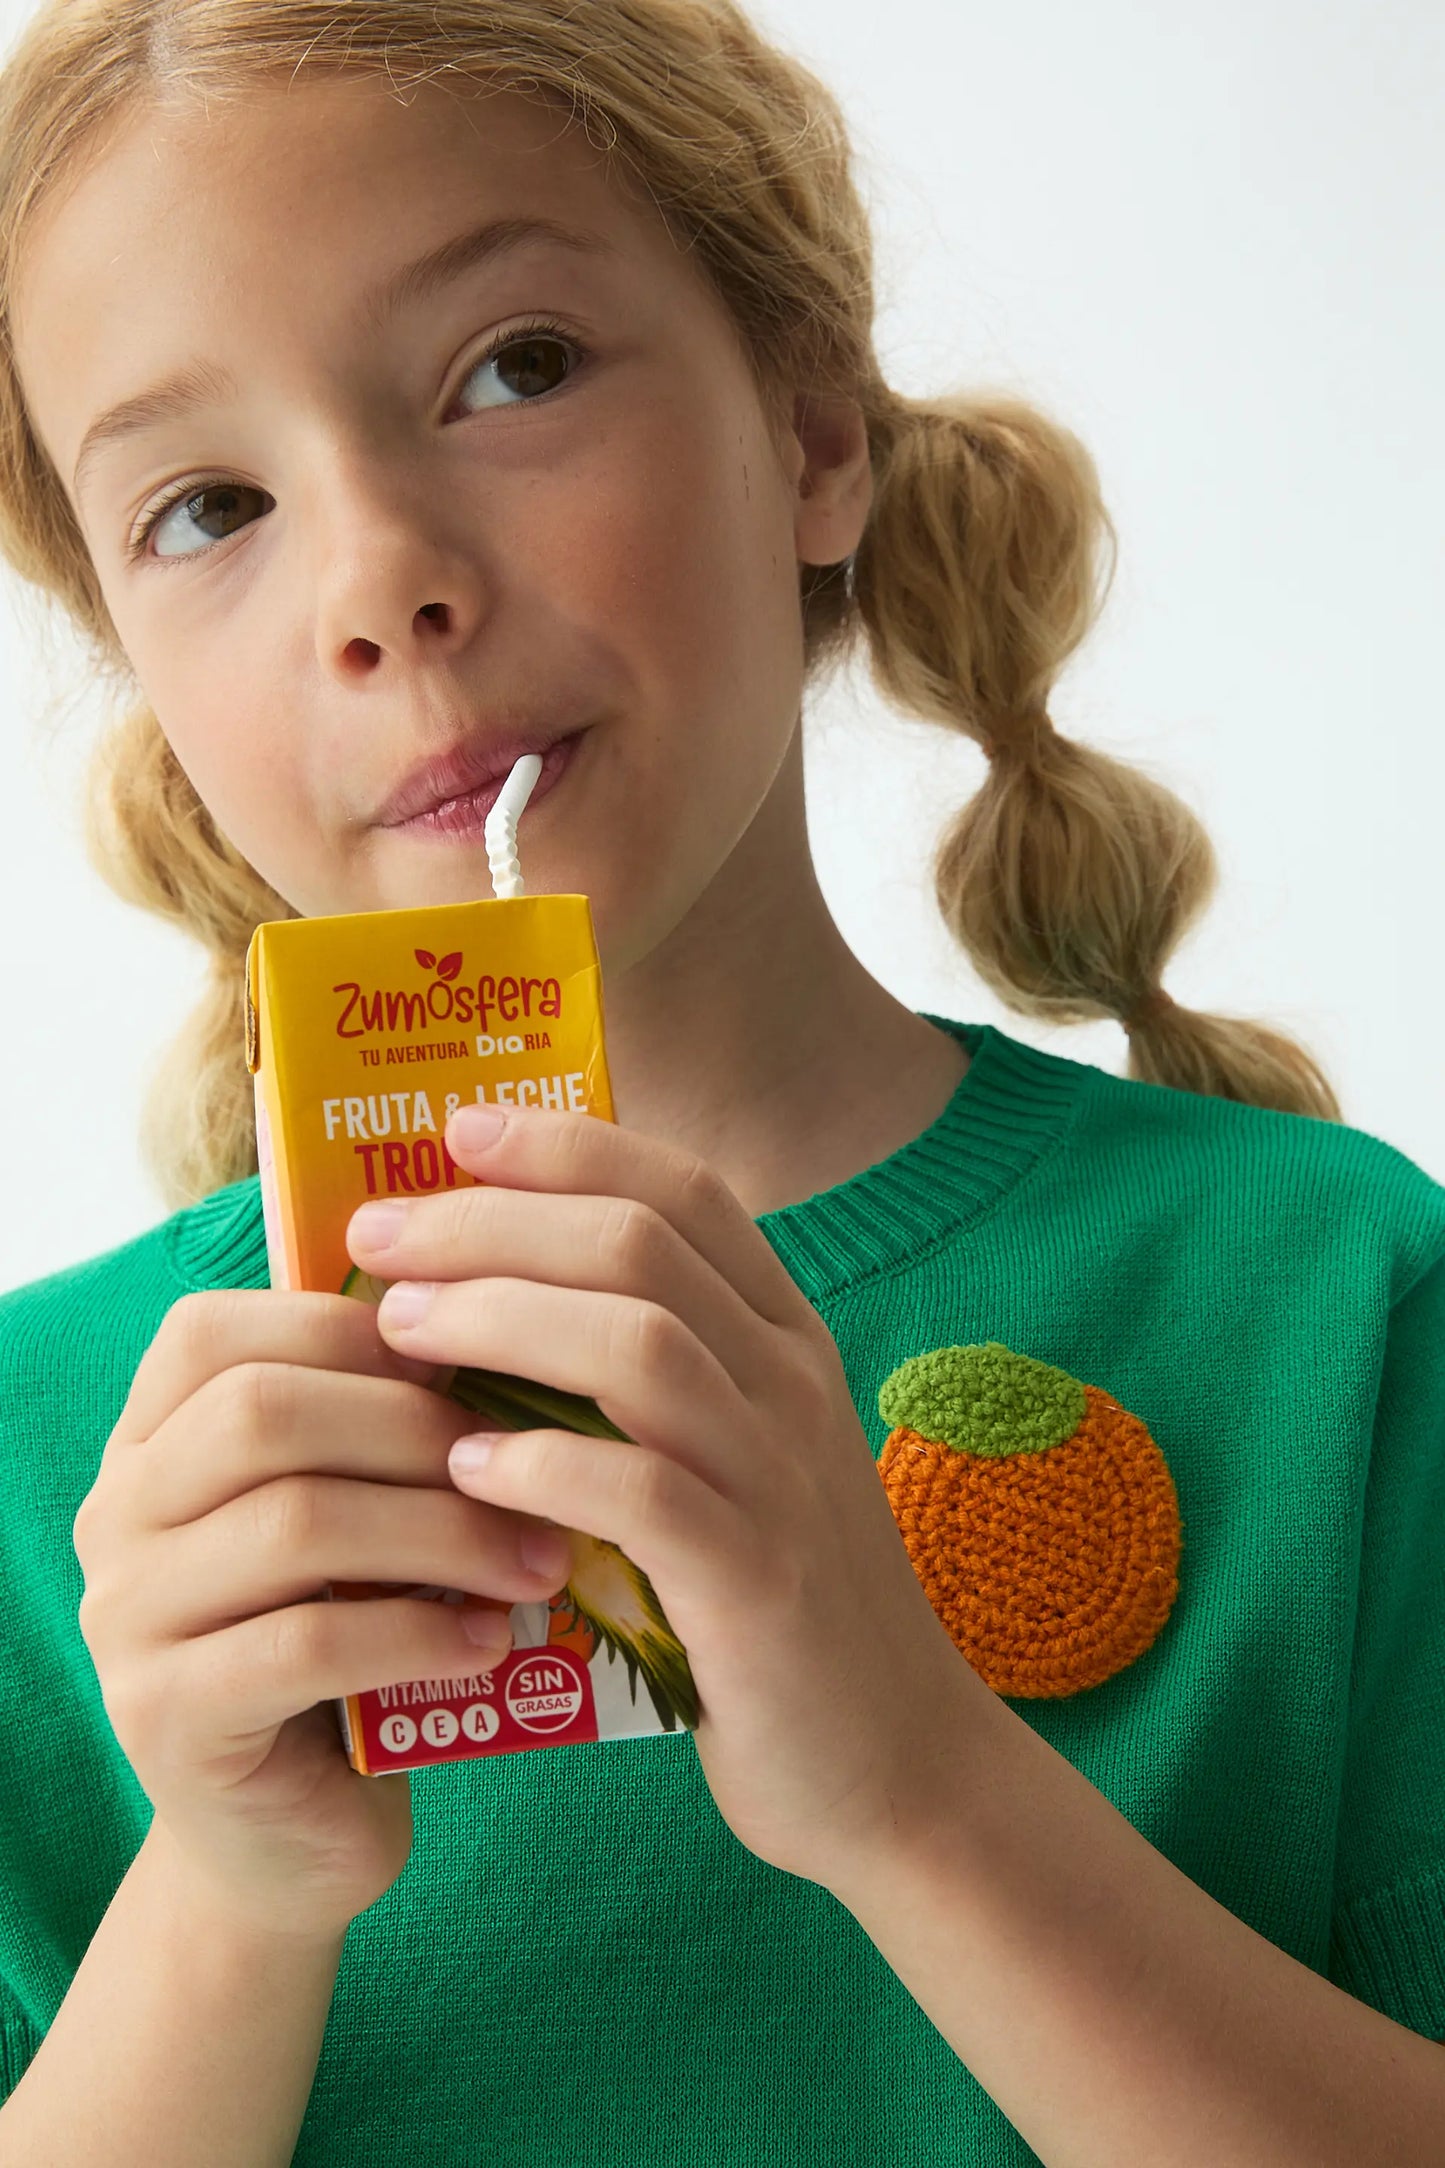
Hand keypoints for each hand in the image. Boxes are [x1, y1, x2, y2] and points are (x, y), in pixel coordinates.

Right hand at [77, 1289, 574, 1941]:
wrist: (288, 1835)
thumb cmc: (343, 1639)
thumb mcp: (353, 1515)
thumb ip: (375, 1429)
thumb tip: (493, 1339)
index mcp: (149, 1442)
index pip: (215, 1333)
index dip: (346, 1328)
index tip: (464, 1364)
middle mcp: (115, 1515)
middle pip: (261, 1414)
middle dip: (417, 1430)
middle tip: (531, 1465)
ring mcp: (126, 1620)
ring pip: (294, 1523)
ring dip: (443, 1531)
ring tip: (539, 1560)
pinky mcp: (167, 1718)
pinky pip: (305, 1645)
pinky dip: (418, 1632)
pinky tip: (491, 1641)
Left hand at [352, 1101, 984, 1889]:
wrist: (893, 1763)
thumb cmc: (772, 1600)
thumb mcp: (732, 1457)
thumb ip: (646, 1377)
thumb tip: (484, 1301)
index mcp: (784, 1337)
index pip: (681, 1191)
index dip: (565, 1146)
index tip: (455, 1133)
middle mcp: (790, 1385)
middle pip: (639, 1246)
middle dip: (493, 1223)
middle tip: (379, 1238)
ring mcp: (780, 1480)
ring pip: (640, 1346)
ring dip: (501, 1320)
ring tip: (399, 1329)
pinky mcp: (757, 1585)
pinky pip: (644, 1496)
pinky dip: (544, 1467)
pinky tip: (464, 1467)